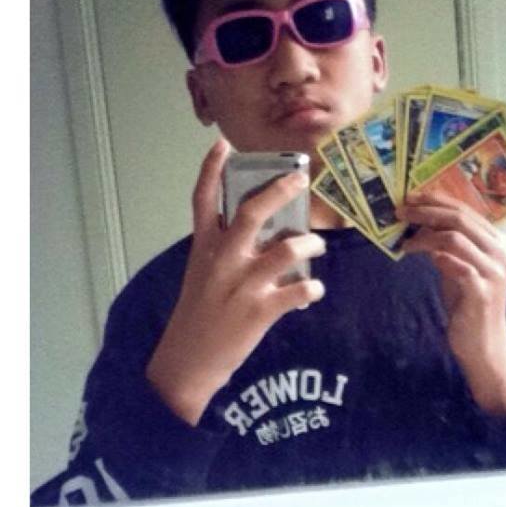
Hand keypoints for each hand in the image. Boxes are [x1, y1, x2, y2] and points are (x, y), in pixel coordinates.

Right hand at [147, 139, 325, 424]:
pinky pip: (296, 291)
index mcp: (204, 248)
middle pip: (250, 214)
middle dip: (279, 192)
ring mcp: (241, 285)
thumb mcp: (202, 275)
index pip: (202, 201)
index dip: (211, 171)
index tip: (223, 145)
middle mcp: (222, 260)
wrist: (188, 361)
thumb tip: (264, 234)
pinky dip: (311, 287)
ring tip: (318, 244)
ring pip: (284, 250)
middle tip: (300, 179)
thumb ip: (226, 251)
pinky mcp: (259, 311)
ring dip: (308, 243)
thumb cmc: (198, 315)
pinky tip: (314, 288)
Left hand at [397, 188, 505, 415]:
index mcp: (497, 240)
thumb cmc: (467, 302)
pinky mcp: (482, 292)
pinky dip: (437, 257)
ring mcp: (494, 271)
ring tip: (405, 242)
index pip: (465, 208)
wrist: (481, 343)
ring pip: (456, 237)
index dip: (436, 199)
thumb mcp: (457, 265)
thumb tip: (419, 220)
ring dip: (425, 235)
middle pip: (460, 218)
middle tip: (400, 212)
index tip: (410, 197)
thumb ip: (447, 243)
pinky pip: (459, 266)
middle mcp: (500, 251)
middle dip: (426, 212)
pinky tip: (422, 257)